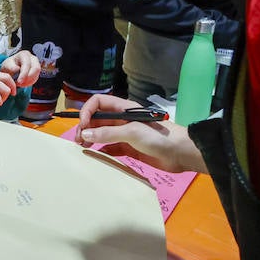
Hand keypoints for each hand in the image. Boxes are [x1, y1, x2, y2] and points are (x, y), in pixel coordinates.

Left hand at [0, 50, 38, 85]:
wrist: (11, 68)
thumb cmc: (9, 66)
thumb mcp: (6, 65)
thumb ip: (10, 67)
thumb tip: (17, 69)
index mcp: (24, 55)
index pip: (27, 64)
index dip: (24, 74)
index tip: (19, 82)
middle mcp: (32, 58)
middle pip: (36, 68)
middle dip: (29, 79)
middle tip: (20, 84)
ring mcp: (36, 64)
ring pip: (37, 75)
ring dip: (29, 82)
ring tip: (19, 84)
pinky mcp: (36, 72)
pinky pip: (35, 79)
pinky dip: (29, 83)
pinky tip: (22, 84)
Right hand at [75, 94, 206, 174]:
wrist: (181, 153)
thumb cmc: (158, 137)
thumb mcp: (132, 132)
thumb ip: (107, 133)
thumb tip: (84, 134)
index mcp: (123, 109)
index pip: (98, 103)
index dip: (87, 111)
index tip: (82, 126)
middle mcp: (121, 120)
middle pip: (97, 119)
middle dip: (85, 127)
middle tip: (78, 141)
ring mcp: (125, 135)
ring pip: (101, 134)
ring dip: (90, 138)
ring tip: (83, 148)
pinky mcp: (129, 149)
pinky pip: (110, 148)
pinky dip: (101, 151)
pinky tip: (96, 156)